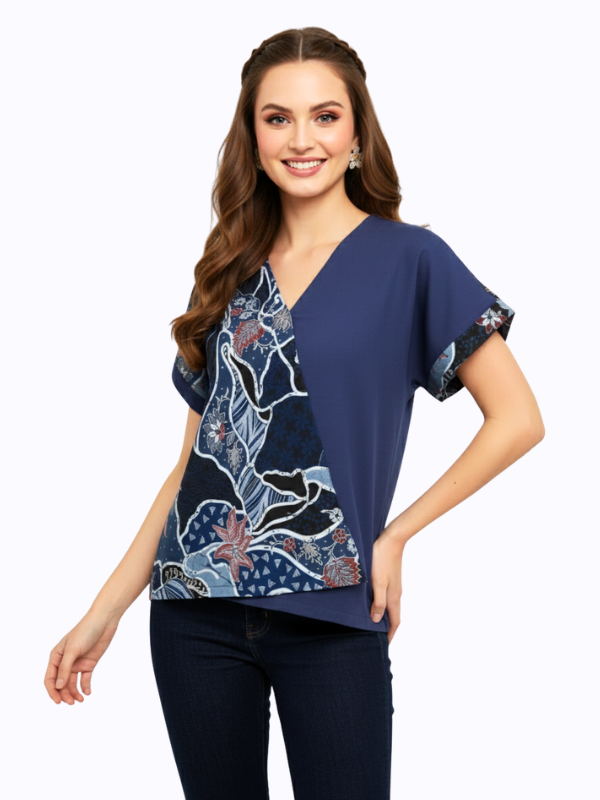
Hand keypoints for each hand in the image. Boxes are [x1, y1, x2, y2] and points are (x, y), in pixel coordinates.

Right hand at [44, 610, 119, 704]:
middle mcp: (65, 661)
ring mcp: (77, 663)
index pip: (50, 678)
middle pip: (61, 683)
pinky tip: (87, 692)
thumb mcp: (73, 650)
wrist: (104, 621)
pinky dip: (85, 686)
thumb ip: (65, 668)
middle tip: (71, 703)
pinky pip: (85, 679)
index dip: (52, 691)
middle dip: (64, 694)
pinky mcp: (89, 663)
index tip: (58, 701)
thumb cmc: (85, 631)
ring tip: (80, 700)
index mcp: (56, 656)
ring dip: (74, 692)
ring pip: (72, 683)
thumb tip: (58, 686)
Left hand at [370, 525, 406, 643]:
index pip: (394, 622)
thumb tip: (376, 620)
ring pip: (390, 606)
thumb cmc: (382, 559)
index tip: (382, 644)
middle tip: (375, 636)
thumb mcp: (378, 582)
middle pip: (393, 616)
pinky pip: (387, 597)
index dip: (389, 634)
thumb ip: (378, 602)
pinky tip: (373, 602)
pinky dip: (382, 605)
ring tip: (372, 622)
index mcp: (394, 598)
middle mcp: (396, 594)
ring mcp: (394, 586)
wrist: (392, 539)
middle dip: (386, 628)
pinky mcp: (390, 578)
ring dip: (384, 616)